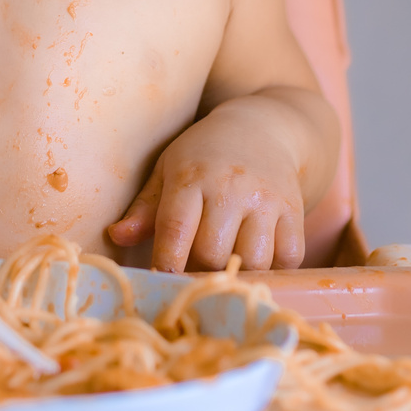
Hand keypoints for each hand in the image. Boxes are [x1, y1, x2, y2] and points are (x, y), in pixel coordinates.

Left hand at [105, 100, 306, 271]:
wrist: (263, 127)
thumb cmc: (204, 154)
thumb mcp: (169, 168)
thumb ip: (145, 208)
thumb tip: (116, 236)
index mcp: (192, 176)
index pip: (176, 229)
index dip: (166, 264)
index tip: (160, 283)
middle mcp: (231, 187)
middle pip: (213, 252)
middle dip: (199, 272)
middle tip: (194, 273)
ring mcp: (267, 199)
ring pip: (253, 261)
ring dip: (238, 275)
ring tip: (225, 269)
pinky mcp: (294, 210)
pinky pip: (289, 258)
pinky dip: (275, 270)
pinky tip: (258, 263)